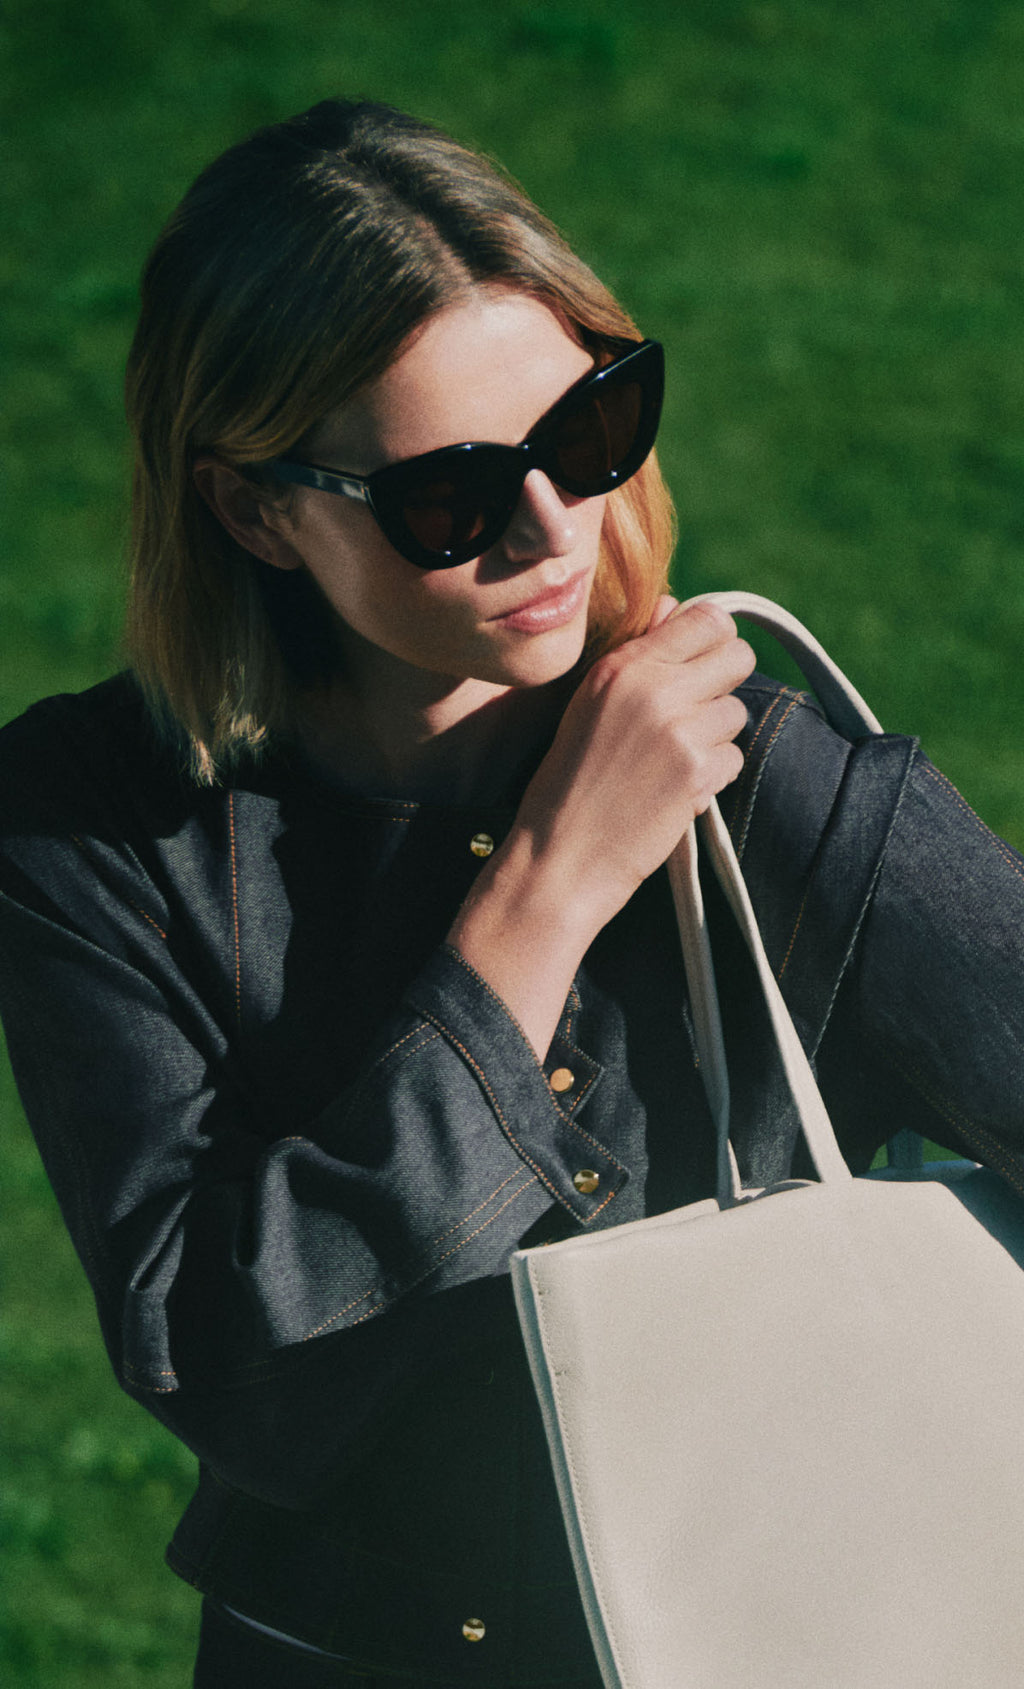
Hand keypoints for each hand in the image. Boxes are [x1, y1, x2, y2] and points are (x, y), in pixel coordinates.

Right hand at [509, 596, 754, 932]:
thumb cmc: (567, 781)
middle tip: (697, 711)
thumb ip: (636, 653)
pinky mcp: (697, 772)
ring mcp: (679, 730)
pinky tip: (676, 789)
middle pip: (738, 656)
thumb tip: (677, 607)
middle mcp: (653, 689)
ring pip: (737, 712)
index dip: (714, 641)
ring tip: (673, 759)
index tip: (701, 664)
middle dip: (726, 682)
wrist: (561, 856)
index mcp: (622, 666)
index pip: (708, 618)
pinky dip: (713, 775)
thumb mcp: (587, 704)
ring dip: (716, 735)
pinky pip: (734, 757)